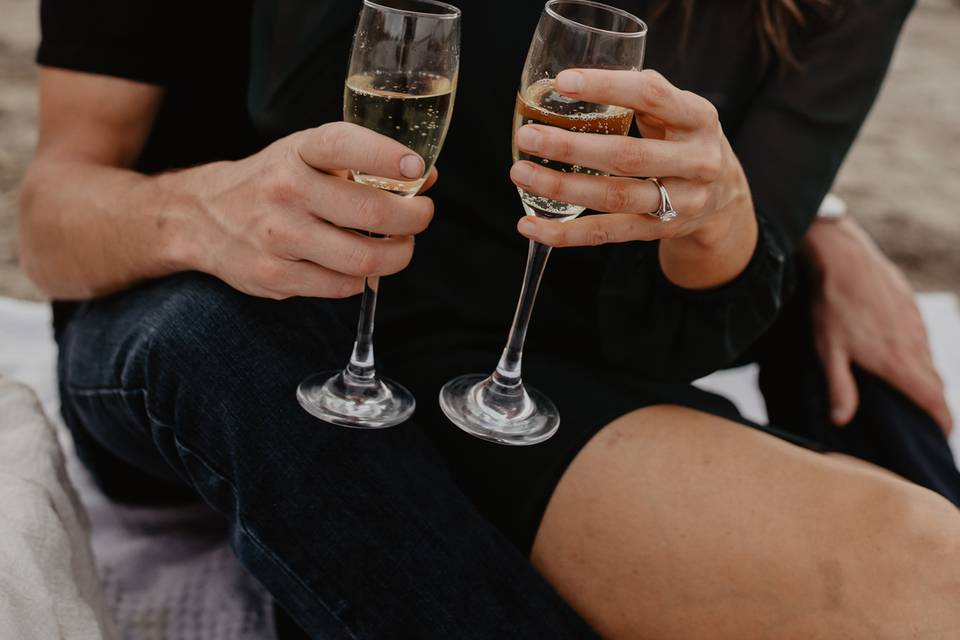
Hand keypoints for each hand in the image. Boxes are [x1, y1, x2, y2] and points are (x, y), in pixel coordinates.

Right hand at [175, 122, 435, 299]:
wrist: (204, 216)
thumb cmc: (274, 182)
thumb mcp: (309, 157)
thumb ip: (364, 164)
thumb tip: (427, 176)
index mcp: (297, 152)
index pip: (343, 145)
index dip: (386, 155)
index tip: (417, 168)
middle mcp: (285, 191)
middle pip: (370, 211)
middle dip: (413, 218)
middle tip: (422, 216)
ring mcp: (278, 237)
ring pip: (363, 259)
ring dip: (397, 255)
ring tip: (400, 246)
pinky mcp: (275, 276)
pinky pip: (342, 287)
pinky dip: (363, 280)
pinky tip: (361, 267)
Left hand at [510, 69, 756, 288]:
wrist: (725, 199)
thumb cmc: (686, 141)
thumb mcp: (680, 112)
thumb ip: (641, 97)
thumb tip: (572, 84)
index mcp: (698, 118)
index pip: (651, 96)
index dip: (606, 87)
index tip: (563, 82)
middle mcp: (695, 162)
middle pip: (627, 156)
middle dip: (571, 147)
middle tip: (528, 137)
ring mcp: (680, 202)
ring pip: (614, 197)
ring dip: (561, 188)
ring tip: (521, 174)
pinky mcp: (659, 231)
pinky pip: (606, 233)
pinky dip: (565, 233)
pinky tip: (531, 226)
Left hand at [803, 217, 952, 433]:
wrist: (843, 259)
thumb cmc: (832, 307)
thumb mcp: (829, 352)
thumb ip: (839, 388)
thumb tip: (842, 421)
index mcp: (898, 361)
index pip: (932, 398)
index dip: (942, 419)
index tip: (943, 433)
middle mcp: (914, 343)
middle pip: (935, 381)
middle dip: (934, 401)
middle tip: (926, 416)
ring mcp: (916, 322)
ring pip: (928, 357)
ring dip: (924, 375)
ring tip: (911, 387)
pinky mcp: (911, 305)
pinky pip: (921, 335)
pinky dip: (917, 351)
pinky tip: (899, 351)